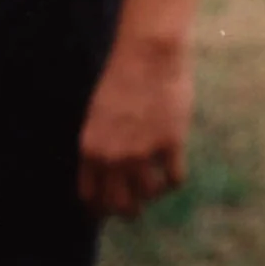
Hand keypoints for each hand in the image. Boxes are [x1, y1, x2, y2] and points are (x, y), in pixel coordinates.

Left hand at [76, 34, 192, 219]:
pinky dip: (174, 181)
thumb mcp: (98, 114)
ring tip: (157, 187)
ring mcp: (142, 151)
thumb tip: (110, 170)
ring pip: (148, 194)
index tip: (109, 208)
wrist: (148, 55)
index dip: (100, 208)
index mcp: (90, 149)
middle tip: (134, 210)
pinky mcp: (170, 143)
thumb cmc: (123, 77)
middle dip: (127, 211)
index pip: (90, 196)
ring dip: (152, 194)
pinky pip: (174, 179)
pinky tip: (174, 174)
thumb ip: (101, 145)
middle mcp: (113, 156)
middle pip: (118, 204)